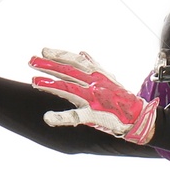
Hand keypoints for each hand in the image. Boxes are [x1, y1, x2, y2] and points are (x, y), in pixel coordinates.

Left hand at [30, 47, 157, 143]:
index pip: (76, 60)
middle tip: (31, 60)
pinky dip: (61, 118)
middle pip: (68, 71)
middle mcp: (94, 84)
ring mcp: (93, 99)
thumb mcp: (108, 77)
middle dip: (48, 65)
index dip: (59, 54)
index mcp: (97, 74)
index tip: (44, 51)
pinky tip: (47, 117)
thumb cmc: (122, 97)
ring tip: (33, 81)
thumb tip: (82, 52)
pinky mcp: (94, 115)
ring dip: (51, 84)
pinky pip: (75, 117)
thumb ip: (94, 65)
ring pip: (69, 89)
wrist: (138, 116)